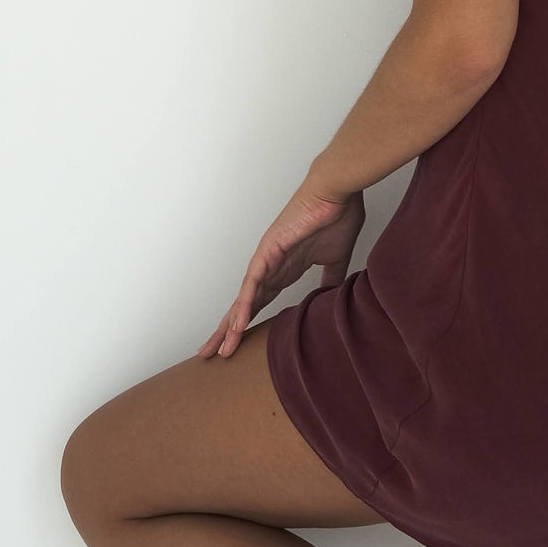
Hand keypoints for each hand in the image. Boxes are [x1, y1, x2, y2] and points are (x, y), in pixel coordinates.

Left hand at [196, 179, 366, 360]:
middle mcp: (270, 266)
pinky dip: (246, 304)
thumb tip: (332, 298)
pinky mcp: (269, 250)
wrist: (336, 192)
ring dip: (232, 325)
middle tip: (211, 353)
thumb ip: (330, 278)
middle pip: (244, 305)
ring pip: (245, 298)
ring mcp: (266, 259)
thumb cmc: (336, 216)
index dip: (247, 324)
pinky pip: (254, 282)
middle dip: (228, 330)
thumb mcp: (336, 258)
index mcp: (284, 269)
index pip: (261, 303)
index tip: (236, 345)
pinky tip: (238, 324)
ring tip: (221, 349)